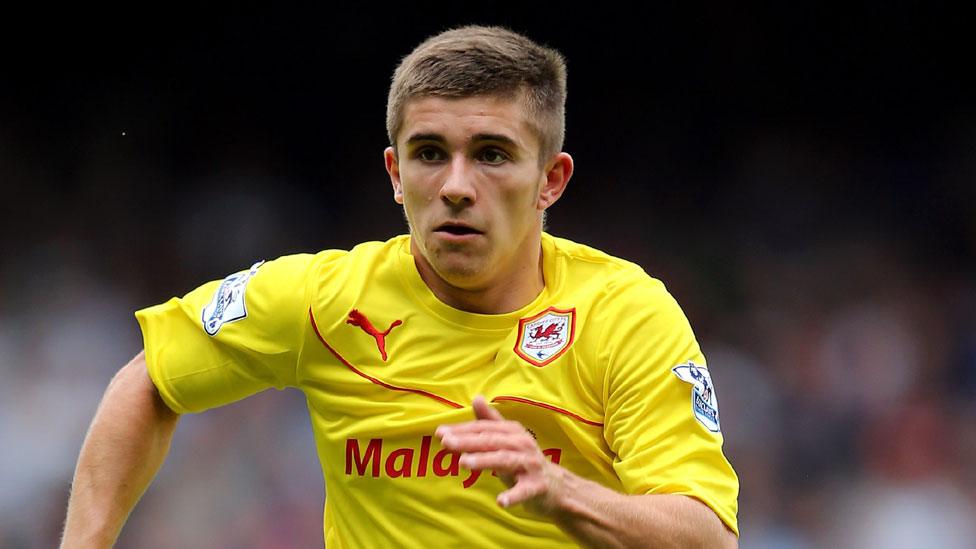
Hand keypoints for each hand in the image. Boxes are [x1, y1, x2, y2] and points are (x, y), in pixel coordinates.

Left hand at [436, 395, 563, 511]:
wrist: (556, 487)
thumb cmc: (523, 461)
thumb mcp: (507, 440)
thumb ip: (490, 421)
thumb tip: (476, 398)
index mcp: (512, 432)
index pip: (484, 429)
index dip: (462, 430)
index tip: (440, 433)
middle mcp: (522, 444)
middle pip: (491, 441)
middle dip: (468, 441)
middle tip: (446, 443)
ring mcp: (530, 465)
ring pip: (505, 460)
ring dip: (484, 461)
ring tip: (463, 463)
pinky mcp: (537, 486)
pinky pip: (524, 491)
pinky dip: (513, 496)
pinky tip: (501, 502)